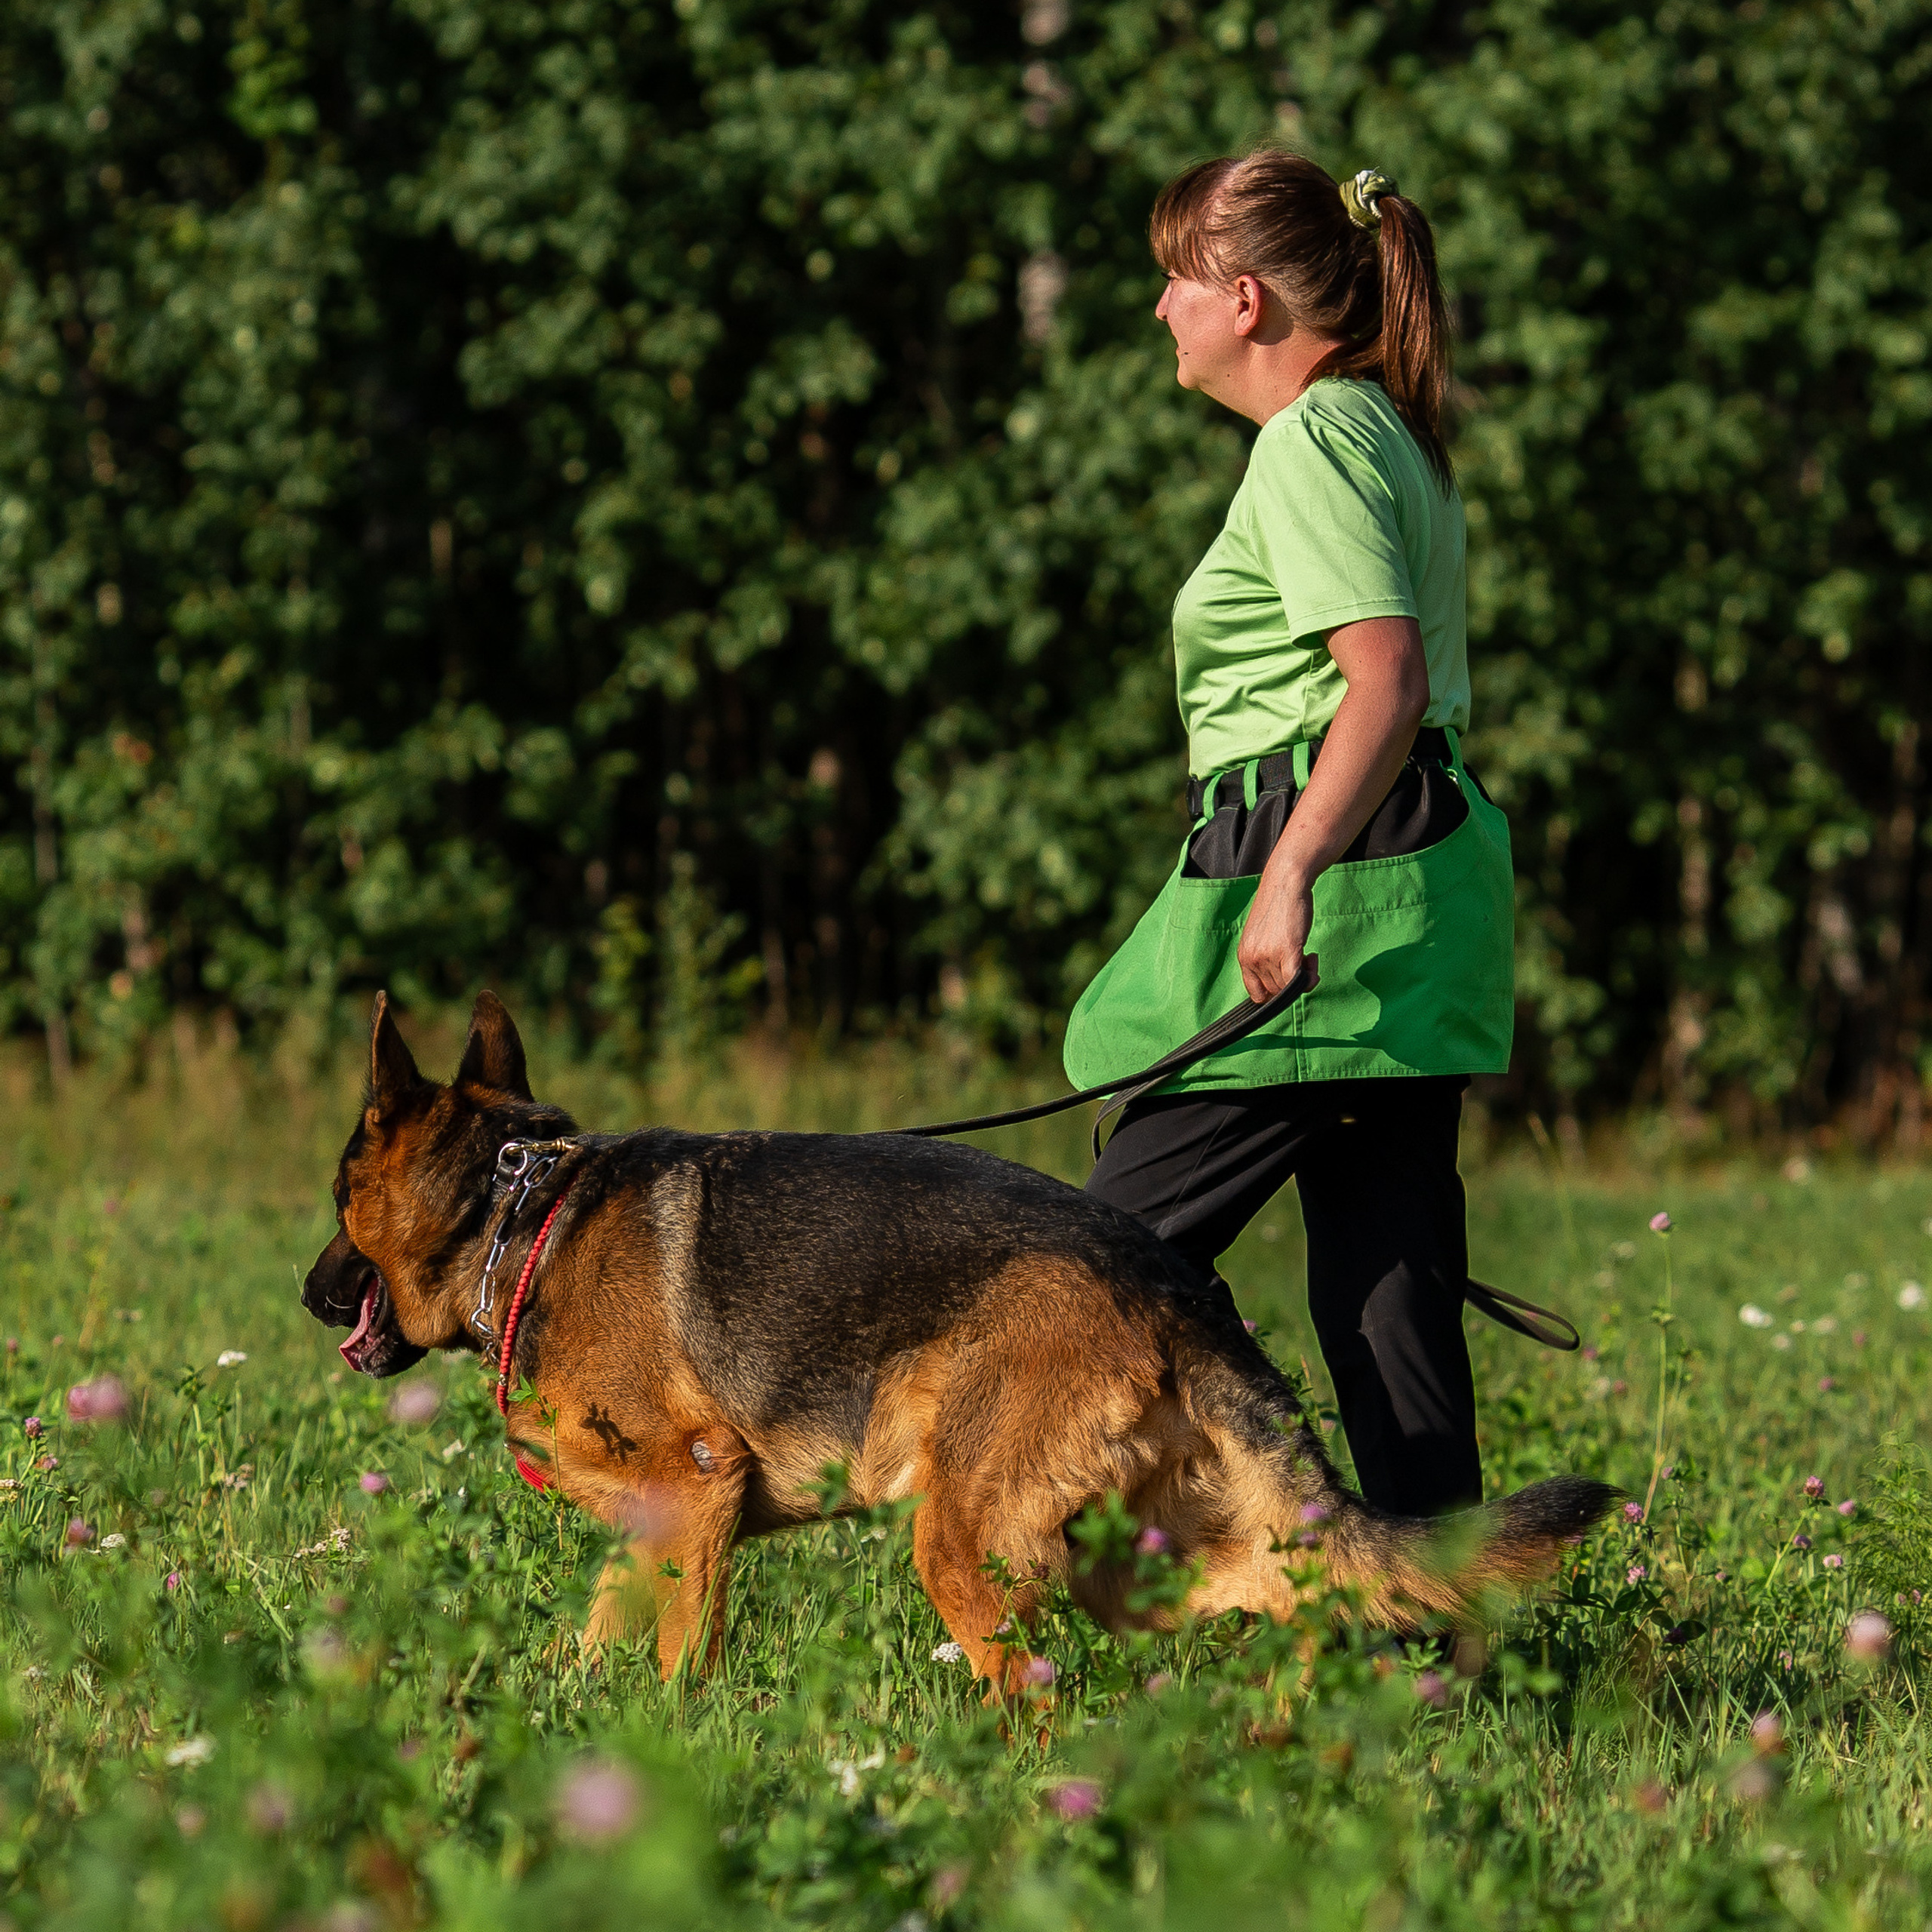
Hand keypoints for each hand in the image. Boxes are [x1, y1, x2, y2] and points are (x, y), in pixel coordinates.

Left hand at [1237, 863, 1317, 1001]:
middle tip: (1305, 961)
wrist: (1286, 883)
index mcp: (1244, 956)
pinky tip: (1314, 963)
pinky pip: (1296, 980)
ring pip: (1288, 986)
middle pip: (1275, 991)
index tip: (1287, 981)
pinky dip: (1309, 979)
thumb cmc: (1278, 907)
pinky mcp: (1287, 950)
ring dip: (1304, 976)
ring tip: (1309, 956)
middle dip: (1292, 983)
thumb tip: (1282, 984)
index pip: (1256, 993)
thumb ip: (1266, 958)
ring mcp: (1267, 956)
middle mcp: (1252, 959)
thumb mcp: (1262, 937)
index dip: (1274, 993)